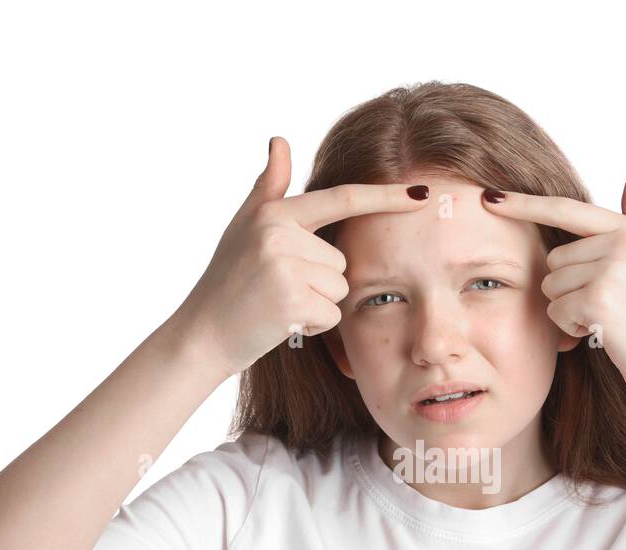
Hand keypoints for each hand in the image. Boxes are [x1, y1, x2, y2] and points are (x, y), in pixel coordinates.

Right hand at [169, 137, 430, 378]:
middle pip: (341, 260)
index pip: (343, 199)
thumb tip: (280, 139)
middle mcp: (279, 233)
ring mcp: (284, 266)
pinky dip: (313, 326)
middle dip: (319, 282)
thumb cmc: (228, 281)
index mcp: (275, 212)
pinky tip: (282, 322)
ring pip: (339, 288)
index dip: (386, 197)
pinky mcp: (291, 300)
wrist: (203, 334)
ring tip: (278, 304)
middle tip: (277, 290)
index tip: (422, 194)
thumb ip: (270, 185)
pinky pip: (332, 315)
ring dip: (317, 304)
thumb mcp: (246, 226)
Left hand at [480, 164, 625, 407]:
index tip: (490, 197)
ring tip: (607, 320)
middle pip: (554, 260)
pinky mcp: (599, 298)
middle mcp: (623, 242)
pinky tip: (603, 333)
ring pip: (551, 286)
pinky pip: (556, 311)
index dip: (526, 205)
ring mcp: (612, 268)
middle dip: (570, 289)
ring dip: (570, 310)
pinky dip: (572, 329)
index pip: (567, 210)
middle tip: (607, 307)